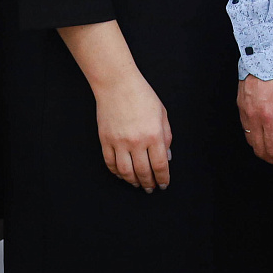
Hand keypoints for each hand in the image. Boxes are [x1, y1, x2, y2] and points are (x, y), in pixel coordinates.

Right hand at [95, 72, 172, 191]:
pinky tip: (123, 174)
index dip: (163, 178)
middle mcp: (137, 141)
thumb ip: (167, 136)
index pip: (160, 165)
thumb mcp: (162, 113)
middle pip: (143, 172)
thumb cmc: (142, 95)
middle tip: (151, 188)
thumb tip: (167, 156)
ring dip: (133, 181)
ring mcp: (119, 142)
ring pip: (126, 172)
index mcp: (154, 135)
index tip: (163, 184)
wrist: (117, 84)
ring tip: (137, 184)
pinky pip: (110, 163)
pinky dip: (116, 173)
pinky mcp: (106, 140)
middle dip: (149, 183)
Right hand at [237, 72, 272, 170]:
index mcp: (271, 117)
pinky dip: (256, 138)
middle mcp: (254, 117)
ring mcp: (245, 111)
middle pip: (261, 151)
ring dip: (264, 151)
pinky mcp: (241, 104)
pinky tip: (267, 134)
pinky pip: (246, 129)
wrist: (268, 48)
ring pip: (251, 142)